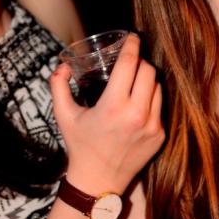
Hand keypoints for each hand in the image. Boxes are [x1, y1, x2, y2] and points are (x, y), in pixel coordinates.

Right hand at [50, 33, 164, 194]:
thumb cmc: (80, 146)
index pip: (130, 63)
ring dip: (147, 80)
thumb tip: (62, 66)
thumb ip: (58, 86)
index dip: (132, 45)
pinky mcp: (160, 136)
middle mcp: (137, 114)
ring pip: (158, 87)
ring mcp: (152, 126)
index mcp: (113, 106)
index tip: (132, 37)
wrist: (99, 181)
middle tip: (130, 62)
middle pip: (148, 71)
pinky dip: (150, 100)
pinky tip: (138, 104)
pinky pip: (160, 107)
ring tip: (134, 83)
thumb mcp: (64, 116)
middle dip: (139, 62)